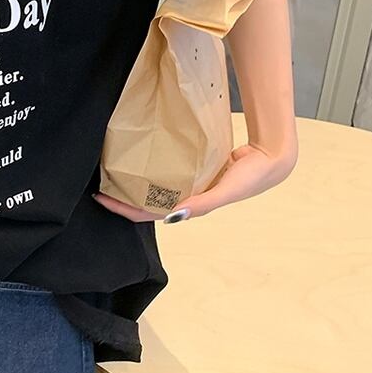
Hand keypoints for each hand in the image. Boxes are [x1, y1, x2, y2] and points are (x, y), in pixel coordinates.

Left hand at [92, 142, 297, 222]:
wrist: (272, 156)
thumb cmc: (252, 176)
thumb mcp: (226, 190)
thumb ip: (204, 203)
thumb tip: (175, 215)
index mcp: (190, 206)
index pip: (150, 212)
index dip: (126, 209)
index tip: (102, 199)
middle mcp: (186, 196)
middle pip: (147, 202)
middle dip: (123, 198)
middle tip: (99, 186)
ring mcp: (189, 182)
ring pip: (156, 187)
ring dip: (135, 184)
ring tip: (113, 173)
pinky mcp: (194, 167)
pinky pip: (168, 171)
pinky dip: (153, 170)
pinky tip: (141, 160)